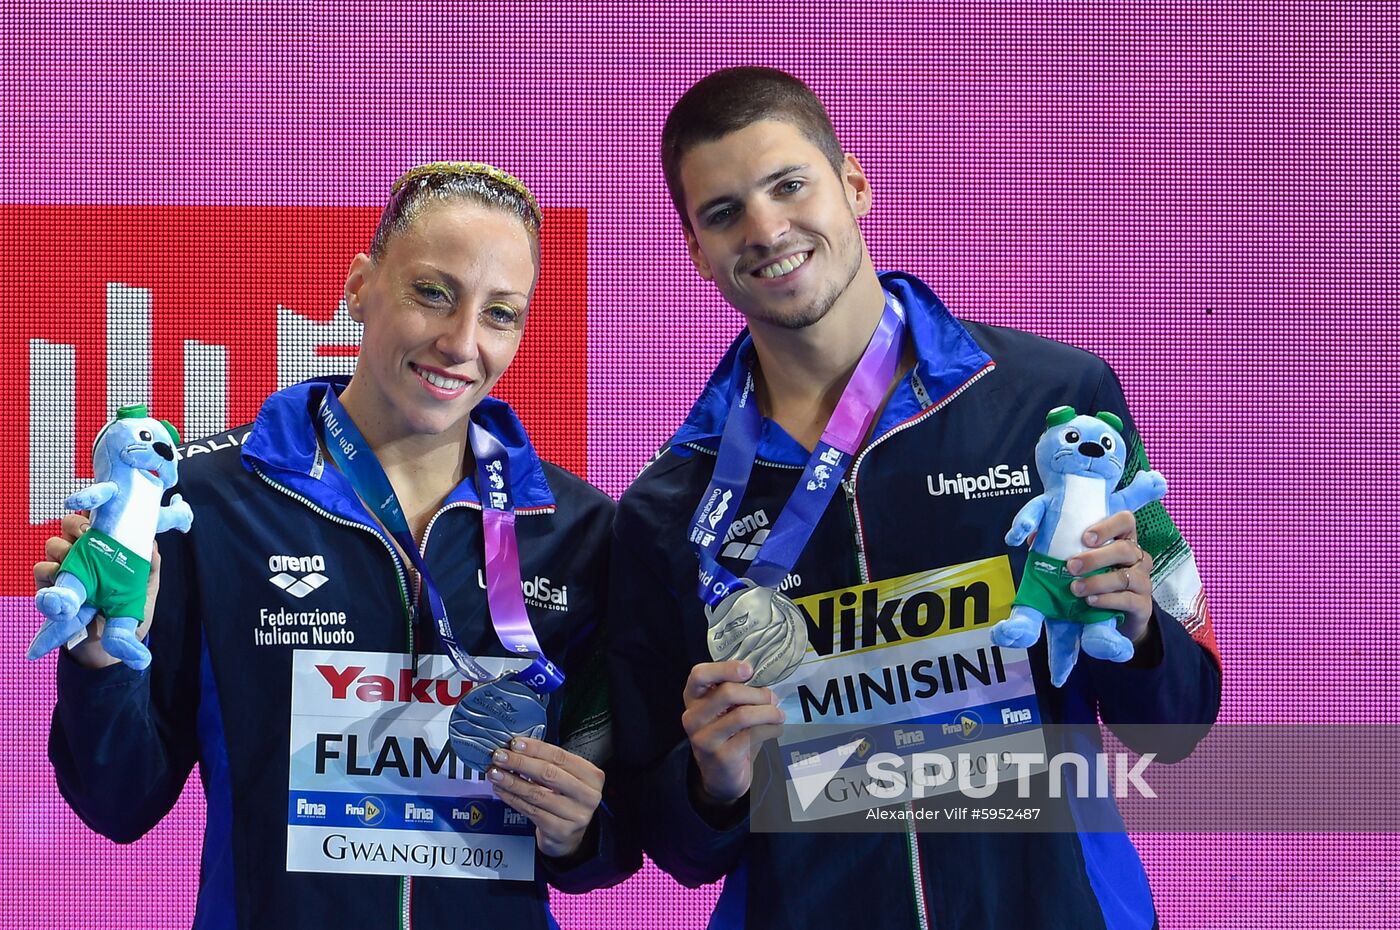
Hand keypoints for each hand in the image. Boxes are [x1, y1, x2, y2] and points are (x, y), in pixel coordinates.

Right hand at [33, 513, 161, 669]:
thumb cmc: (129, 615)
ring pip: (54, 543)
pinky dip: (51, 570)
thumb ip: (150, 566)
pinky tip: (65, 579)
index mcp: (105, 552)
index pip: (95, 522)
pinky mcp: (49, 589)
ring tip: (78, 562)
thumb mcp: (146, 590)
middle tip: (89, 537)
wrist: (110, 650)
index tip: (102, 517)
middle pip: (69, 525)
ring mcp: (64, 570)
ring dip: (65, 548)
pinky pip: (41, 569)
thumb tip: (150, 543)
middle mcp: (82, 556)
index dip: (95, 514)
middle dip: (78, 526)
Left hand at [487, 738, 603, 858]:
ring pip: (536, 794)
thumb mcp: (567, 778)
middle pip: (549, 774)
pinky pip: (530, 810)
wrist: (570, 835)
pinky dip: (512, 798)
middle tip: (500, 757)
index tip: (515, 743)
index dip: (536, 749)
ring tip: (495, 773)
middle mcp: (588, 796)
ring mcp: (575, 815)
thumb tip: (517, 748)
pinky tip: (501, 790)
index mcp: (592, 776)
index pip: (560, 757)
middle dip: (520, 763)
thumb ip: (549, 763)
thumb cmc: (566, 799)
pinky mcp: (559, 830)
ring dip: (512, 781)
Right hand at [682, 660, 784, 805]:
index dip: (725, 668)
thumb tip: (766, 686)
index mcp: (693, 698)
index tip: (748, 670)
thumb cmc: (726, 734)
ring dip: (768, 712)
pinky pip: (753, 734)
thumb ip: (737, 692)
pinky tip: (776, 729)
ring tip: (778, 715)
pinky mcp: (721, 756)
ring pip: (743, 715)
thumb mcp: (724, 710)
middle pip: (727, 692)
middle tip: (772, 697)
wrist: (720, 776)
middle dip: (757, 693)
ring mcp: (705, 738)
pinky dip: (771, 729)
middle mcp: (693, 717)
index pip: (699, 674)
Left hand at [1067, 510, 1155, 643]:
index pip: (1126, 521)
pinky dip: (1106, 600)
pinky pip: (1128, 599)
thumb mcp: (1084, 561)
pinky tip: (1090, 601)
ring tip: (1075, 588)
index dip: (1107, 526)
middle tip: (1071, 566)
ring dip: (1097, 581)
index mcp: (1124, 540)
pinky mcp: (1142, 605)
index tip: (1085, 538)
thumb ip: (1062, 546)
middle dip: (1095, 557)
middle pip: (1124, 549)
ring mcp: (1143, 581)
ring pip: (1125, 576)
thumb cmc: (1098, 580)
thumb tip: (1033, 537)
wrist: (1118, 617)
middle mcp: (1138, 557)